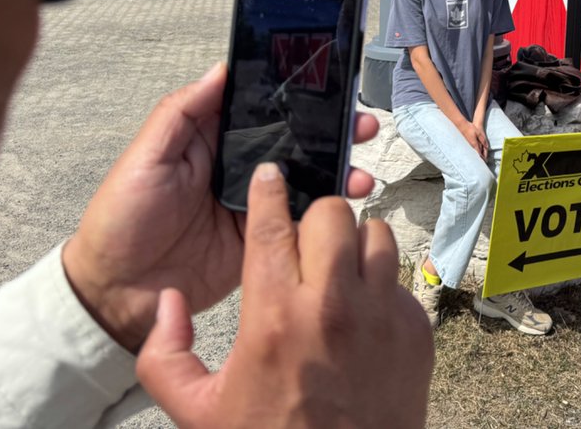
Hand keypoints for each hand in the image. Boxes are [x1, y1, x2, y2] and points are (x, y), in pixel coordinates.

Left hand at [62, 63, 380, 351]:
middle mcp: (239, 168)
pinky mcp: (264, 240)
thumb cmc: (120, 221)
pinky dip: (327, 213)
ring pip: (307, 178)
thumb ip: (182, 112)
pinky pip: (301, 221)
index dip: (296, 95)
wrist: (115, 295)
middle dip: (331, 130)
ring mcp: (255, 205)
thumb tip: (220, 69)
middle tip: (360, 125)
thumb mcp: (146, 158)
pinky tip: (346, 205)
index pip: (261, 108)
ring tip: (361, 169)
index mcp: (212, 140)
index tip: (329, 84)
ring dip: (338, 169)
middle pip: (295, 141)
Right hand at [137, 164, 432, 427]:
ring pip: (377, 236)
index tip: (270, 176)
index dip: (268, 191)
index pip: (273, 224)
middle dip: (315, 219)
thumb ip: (164, 354)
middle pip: (332, 214)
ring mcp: (381, 317)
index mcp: (274, 318)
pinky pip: (401, 281)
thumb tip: (169, 301)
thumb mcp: (196, 411)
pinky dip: (381, 287)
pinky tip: (362, 314)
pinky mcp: (416, 331)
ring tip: (339, 272)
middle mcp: (332, 308)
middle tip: (305, 241)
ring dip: (356, 246)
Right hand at [457, 117, 487, 159]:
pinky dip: (474, 150)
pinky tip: (475, 151)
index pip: (479, 153)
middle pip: (476, 153)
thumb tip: (486, 146)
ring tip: (480, 158)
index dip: (482, 157)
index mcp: (474, 143)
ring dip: (477, 154)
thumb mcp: (478, 133)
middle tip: (483, 162)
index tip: (485, 161)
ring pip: (473, 151)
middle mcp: (470, 145)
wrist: (461, 125)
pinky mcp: (466, 142)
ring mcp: (468, 144)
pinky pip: (471, 148)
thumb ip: (483, 140)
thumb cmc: (470, 128)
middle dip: (480, 158)